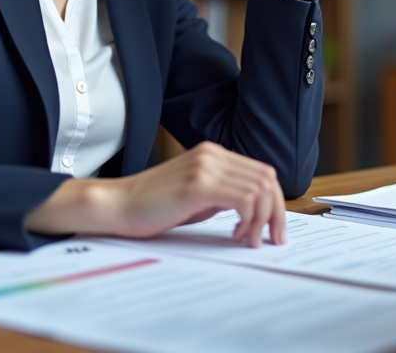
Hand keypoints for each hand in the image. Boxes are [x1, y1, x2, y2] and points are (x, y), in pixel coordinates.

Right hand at [25, 141, 286, 247]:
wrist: (118, 204)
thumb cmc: (153, 205)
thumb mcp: (196, 194)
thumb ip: (223, 193)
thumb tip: (254, 208)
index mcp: (213, 153)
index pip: (262, 171)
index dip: (275, 201)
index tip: (273, 228)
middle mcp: (212, 154)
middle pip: (267, 178)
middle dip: (277, 212)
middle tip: (273, 239)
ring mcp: (206, 167)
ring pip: (260, 189)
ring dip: (262, 220)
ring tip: (248, 240)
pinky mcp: (198, 184)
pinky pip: (244, 199)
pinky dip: (249, 220)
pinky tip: (236, 235)